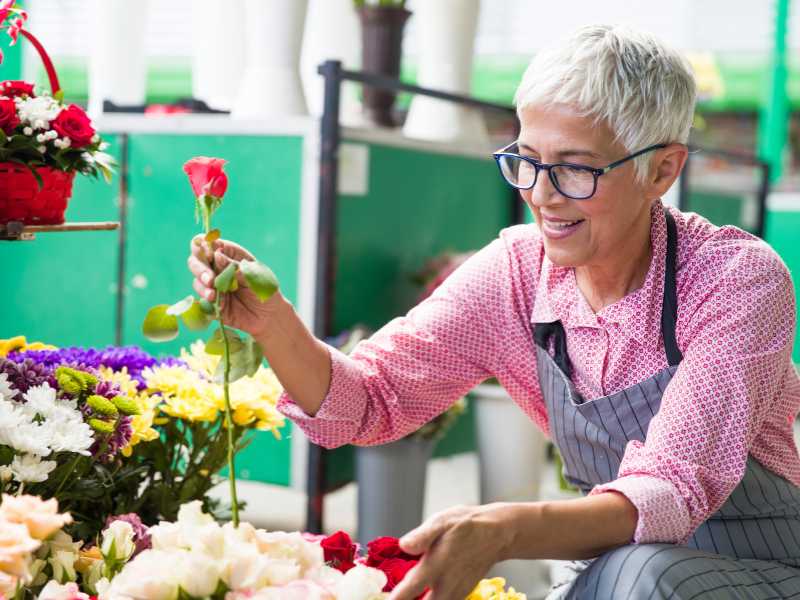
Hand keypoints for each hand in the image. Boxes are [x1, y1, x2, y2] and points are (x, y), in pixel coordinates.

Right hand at [187, 235, 279, 336]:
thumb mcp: (254, 275)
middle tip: (209, 279)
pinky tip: (218, 304)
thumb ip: (235, 266)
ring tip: (214, 295)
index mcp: (229, 254)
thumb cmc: (264, 289)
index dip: (203, 246)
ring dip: (202, 287)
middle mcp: (217, 268)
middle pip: (195, 261)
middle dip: (199, 269)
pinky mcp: (211, 302)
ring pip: (197, 281)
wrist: (269, 316)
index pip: (208, 242)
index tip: (209, 255)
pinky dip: (207, 301)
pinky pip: (201, 300)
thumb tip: (217, 255)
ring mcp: (212, 285)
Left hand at [388, 504, 512, 599]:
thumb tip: (403, 545)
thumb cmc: (466, 524)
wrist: (496, 534)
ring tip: (405, 596)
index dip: (396, 599)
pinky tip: (421, 595)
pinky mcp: (461, 594)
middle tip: (393, 598)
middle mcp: (446, 584)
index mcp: (436, 565)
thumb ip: (422, 536)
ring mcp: (455, 592)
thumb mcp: (442, 521)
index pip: (410, 590)